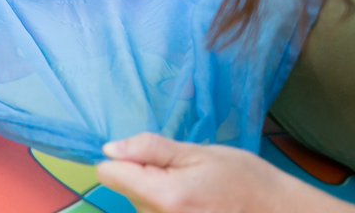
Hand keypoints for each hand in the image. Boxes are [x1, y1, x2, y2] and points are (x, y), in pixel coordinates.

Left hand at [96, 134, 354, 212]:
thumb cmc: (245, 179)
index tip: (147, 156)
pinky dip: (169, 210)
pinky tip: (197, 207)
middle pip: (126, 191)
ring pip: (142, 207)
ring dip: (159, 196)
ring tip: (195, 191)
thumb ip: (150, 149)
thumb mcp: (200, 153)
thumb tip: (110, 148)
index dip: (123, 159)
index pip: (109, 174)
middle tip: (184, 174)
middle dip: (146, 177)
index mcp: (164, 196)